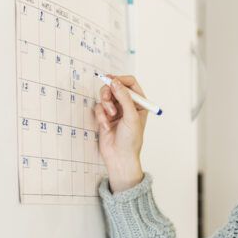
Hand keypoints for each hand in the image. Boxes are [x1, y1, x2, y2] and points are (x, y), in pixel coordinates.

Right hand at [93, 74, 146, 191]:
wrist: (120, 157)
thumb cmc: (131, 140)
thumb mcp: (131, 116)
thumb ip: (123, 97)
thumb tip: (115, 81)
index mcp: (139, 103)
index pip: (130, 83)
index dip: (120, 80)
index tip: (111, 81)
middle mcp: (128, 105)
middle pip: (115, 87)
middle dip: (109, 92)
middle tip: (107, 98)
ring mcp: (116, 110)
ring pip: (105, 96)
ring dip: (105, 104)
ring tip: (109, 116)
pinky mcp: (105, 116)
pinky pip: (99, 107)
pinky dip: (101, 115)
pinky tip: (106, 126)